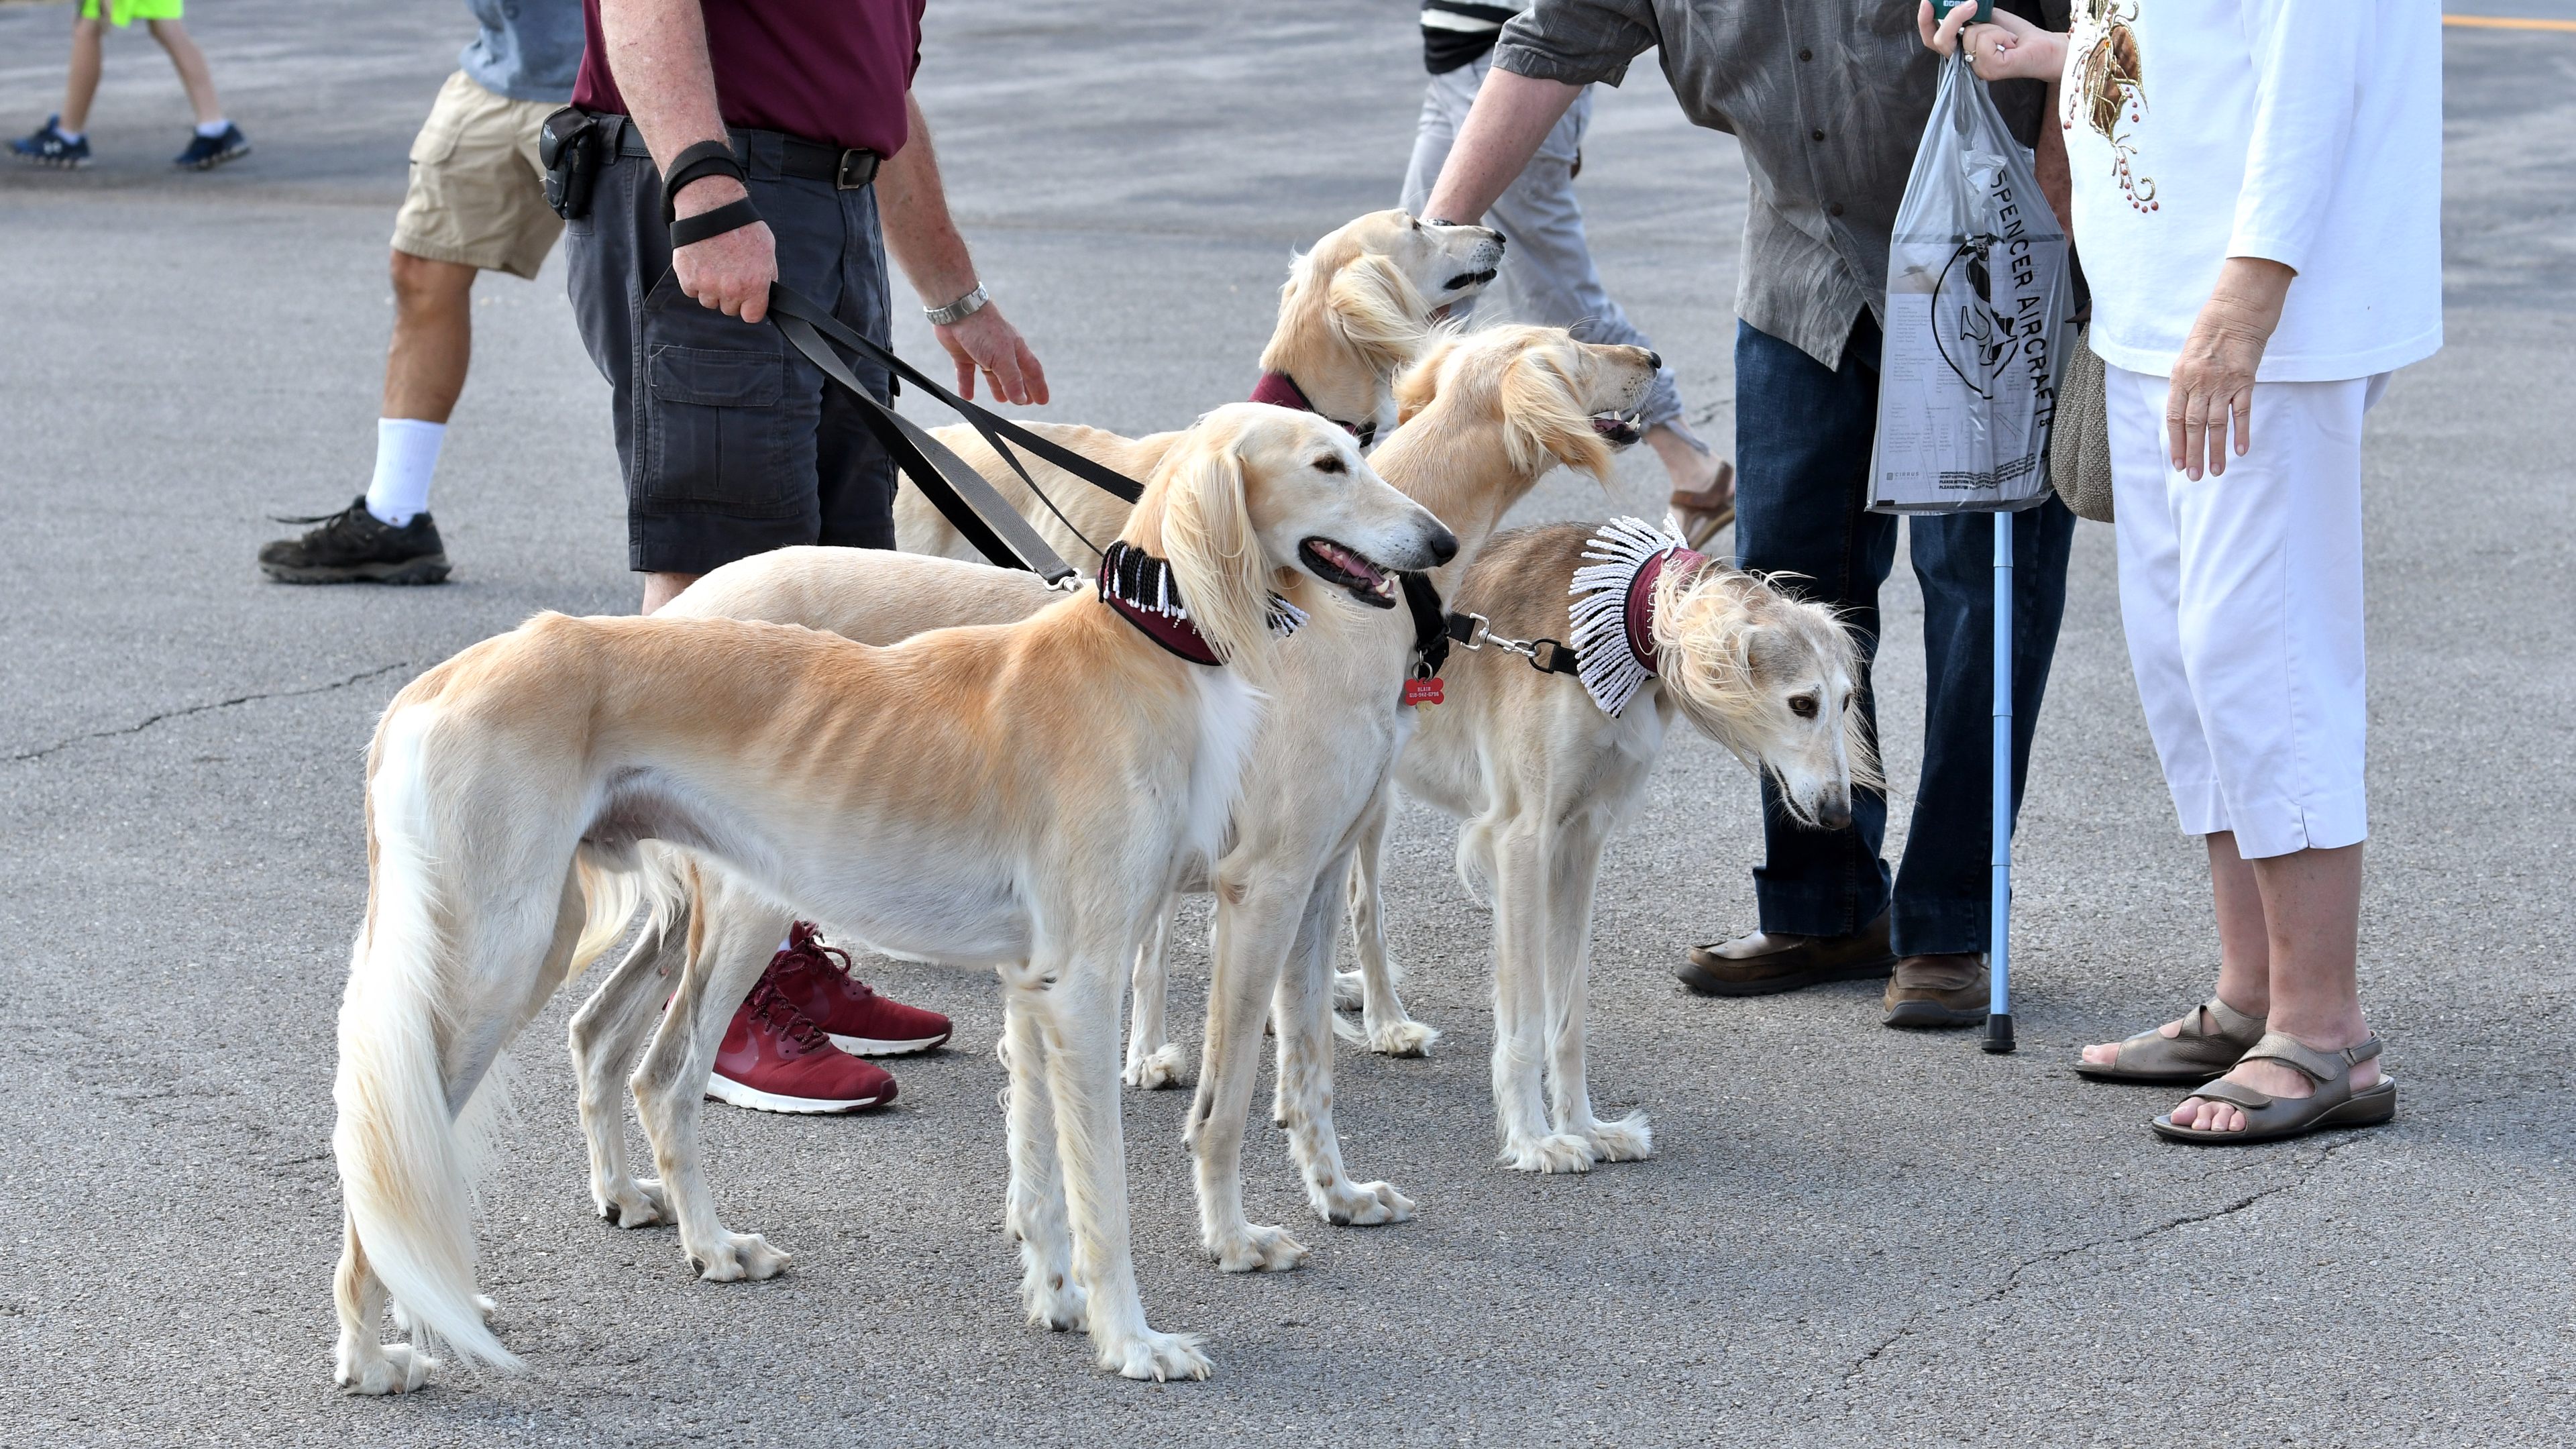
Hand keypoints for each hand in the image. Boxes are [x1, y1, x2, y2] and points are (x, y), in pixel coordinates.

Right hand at [668, 175, 776, 323]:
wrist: (711, 207)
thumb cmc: (741, 225)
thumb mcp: (767, 249)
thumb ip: (767, 275)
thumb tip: (767, 292)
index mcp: (754, 284)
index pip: (752, 316)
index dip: (750, 307)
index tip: (748, 299)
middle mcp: (730, 289)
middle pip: (729, 309)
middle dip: (730, 296)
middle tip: (729, 273)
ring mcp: (707, 285)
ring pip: (709, 302)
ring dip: (711, 290)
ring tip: (715, 265)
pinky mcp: (687, 278)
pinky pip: (692, 291)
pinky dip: (694, 281)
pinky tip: (701, 262)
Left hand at [935, 301, 1048, 405]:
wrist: (956, 310)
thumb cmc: (983, 330)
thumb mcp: (1002, 358)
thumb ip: (1012, 380)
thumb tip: (1021, 400)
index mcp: (1015, 349)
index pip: (1032, 371)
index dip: (1038, 386)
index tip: (1043, 401)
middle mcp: (1000, 351)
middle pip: (1014, 374)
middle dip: (1021, 389)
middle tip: (1026, 403)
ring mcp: (981, 351)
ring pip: (992, 374)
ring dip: (997, 387)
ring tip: (1001, 400)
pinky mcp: (963, 353)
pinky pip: (966, 372)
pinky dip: (967, 384)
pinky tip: (967, 396)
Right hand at [1916, 2, 2062, 82]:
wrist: (2044, 46)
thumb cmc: (2016, 34)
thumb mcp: (1987, 17)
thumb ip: (1969, 13)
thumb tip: (1958, 1)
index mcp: (1960, 49)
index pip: (1932, 38)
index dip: (1925, 21)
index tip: (1927, 1)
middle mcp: (1964, 62)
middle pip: (1940, 41)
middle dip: (1953, 18)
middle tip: (1973, 3)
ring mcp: (1976, 69)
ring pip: (1969, 35)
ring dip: (1991, 26)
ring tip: (2005, 36)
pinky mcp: (1990, 70)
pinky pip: (1985, 41)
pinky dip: (2000, 35)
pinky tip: (2010, 44)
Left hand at [2167, 258, 2294, 479]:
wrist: (2237, 311)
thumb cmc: (2210, 333)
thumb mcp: (2187, 357)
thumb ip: (2184, 385)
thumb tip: (2182, 412)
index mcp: (2180, 378)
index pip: (2174, 418)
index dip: (2176, 443)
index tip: (2178, 463)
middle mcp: (2199, 383)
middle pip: (2193, 426)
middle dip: (2194, 453)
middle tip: (2195, 476)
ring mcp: (2222, 383)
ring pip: (2216, 424)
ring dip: (2216, 450)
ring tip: (2215, 471)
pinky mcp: (2245, 380)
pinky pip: (2242, 411)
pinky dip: (2241, 432)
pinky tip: (2240, 451)